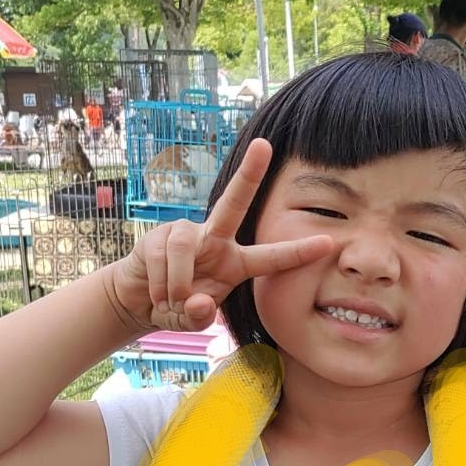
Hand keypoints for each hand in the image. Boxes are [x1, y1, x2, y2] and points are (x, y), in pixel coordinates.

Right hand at [109, 137, 334, 332]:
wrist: (137, 301)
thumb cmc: (175, 308)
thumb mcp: (191, 321)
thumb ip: (199, 318)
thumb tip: (198, 302)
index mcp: (236, 263)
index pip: (271, 257)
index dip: (298, 252)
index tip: (328, 243)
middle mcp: (215, 239)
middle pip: (234, 202)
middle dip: (248, 174)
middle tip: (264, 144)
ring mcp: (187, 233)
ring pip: (185, 248)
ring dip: (177, 284)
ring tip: (170, 302)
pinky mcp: (159, 235)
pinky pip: (163, 258)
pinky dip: (160, 285)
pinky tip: (157, 294)